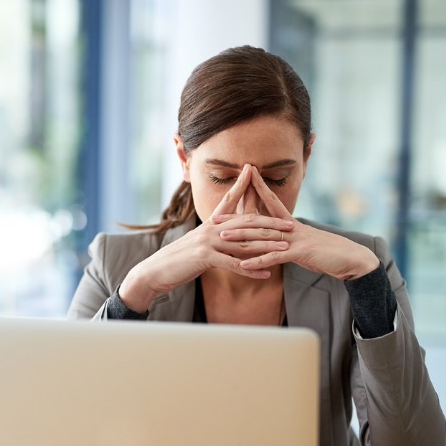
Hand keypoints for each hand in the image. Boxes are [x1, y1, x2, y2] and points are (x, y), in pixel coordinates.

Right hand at [119, 165, 293, 311]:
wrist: (155, 271)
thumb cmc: (177, 259)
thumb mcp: (196, 244)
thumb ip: (212, 237)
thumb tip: (225, 234)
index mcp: (209, 223)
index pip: (229, 200)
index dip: (243, 187)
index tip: (254, 173)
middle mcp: (210, 228)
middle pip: (246, 222)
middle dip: (270, 223)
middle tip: (290, 224)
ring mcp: (207, 242)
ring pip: (244, 243)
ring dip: (266, 246)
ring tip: (285, 248)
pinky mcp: (205, 258)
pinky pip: (233, 263)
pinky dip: (250, 269)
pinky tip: (266, 273)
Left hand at [213, 169, 379, 280]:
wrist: (351, 258)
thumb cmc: (326, 252)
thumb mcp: (303, 243)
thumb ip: (287, 239)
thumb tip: (273, 240)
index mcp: (290, 222)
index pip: (270, 201)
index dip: (256, 189)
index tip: (242, 179)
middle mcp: (290, 226)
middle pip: (258, 219)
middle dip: (235, 218)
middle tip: (214, 217)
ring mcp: (295, 238)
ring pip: (263, 236)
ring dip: (241, 238)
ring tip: (221, 238)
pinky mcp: (300, 252)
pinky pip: (275, 256)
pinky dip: (258, 261)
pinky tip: (243, 266)